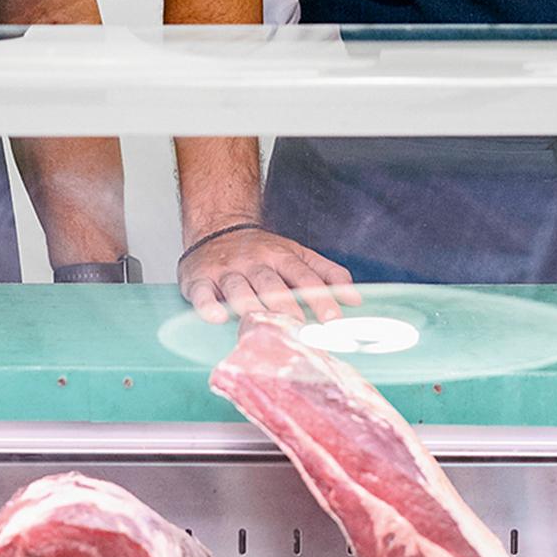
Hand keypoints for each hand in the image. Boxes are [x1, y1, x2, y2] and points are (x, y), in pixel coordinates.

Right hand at [178, 226, 356, 327]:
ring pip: (239, 288)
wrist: (216, 227)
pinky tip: (217, 317)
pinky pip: (203, 292)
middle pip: (272, 284)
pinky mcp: (200, 278)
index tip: (334, 320)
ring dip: (251, 305)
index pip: (303, 277)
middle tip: (301, 329)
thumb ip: (327, 274)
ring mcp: (227, 270)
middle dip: (287, 306)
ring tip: (262, 324)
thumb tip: (355, 299)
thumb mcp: (297, 254)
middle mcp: (254, 262)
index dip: (319, 298)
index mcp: (281, 256)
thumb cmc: (261, 250)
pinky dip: (208, 305)